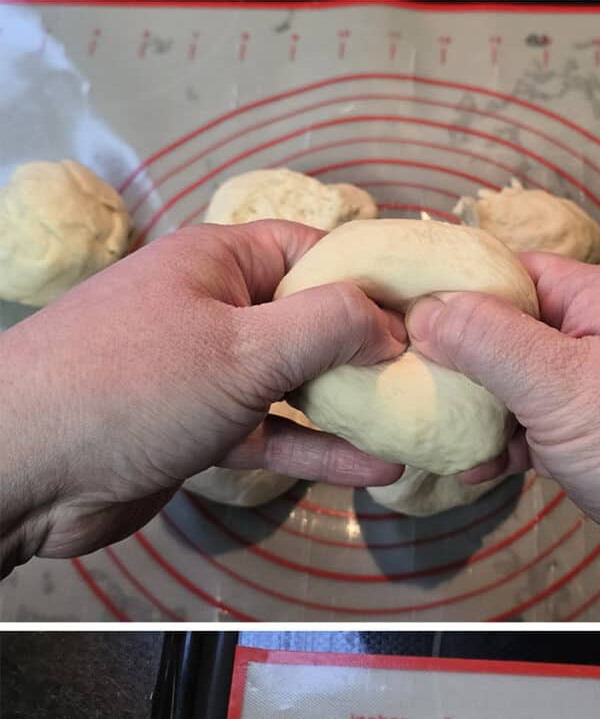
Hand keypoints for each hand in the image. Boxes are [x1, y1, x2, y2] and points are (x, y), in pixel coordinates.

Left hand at [0, 221, 404, 572]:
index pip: (316, 249)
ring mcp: (202, 371)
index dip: (375, 279)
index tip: (432, 316)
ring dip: (351, 407)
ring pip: (294, 381)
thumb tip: (393, 324)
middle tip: (440, 378)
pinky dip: (317, 447)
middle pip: (311, 318)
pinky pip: (271, 431)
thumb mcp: (243, 349)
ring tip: (420, 425)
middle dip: (372, 349)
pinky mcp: (194, 429)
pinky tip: (374, 468)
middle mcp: (212, 307)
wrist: (24, 467)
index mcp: (218, 261)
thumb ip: (328, 328)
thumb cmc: (127, 387)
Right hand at [406, 258, 599, 620]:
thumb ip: (492, 342)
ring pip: (517, 388)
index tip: (380, 317)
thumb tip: (427, 308)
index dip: (440, 288)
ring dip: (472, 411)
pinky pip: (540, 435)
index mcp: (599, 299)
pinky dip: (505, 448)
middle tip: (388, 387)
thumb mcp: (569, 384)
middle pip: (503, 331)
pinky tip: (475, 468)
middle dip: (448, 359)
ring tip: (422, 432)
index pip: (501, 270)